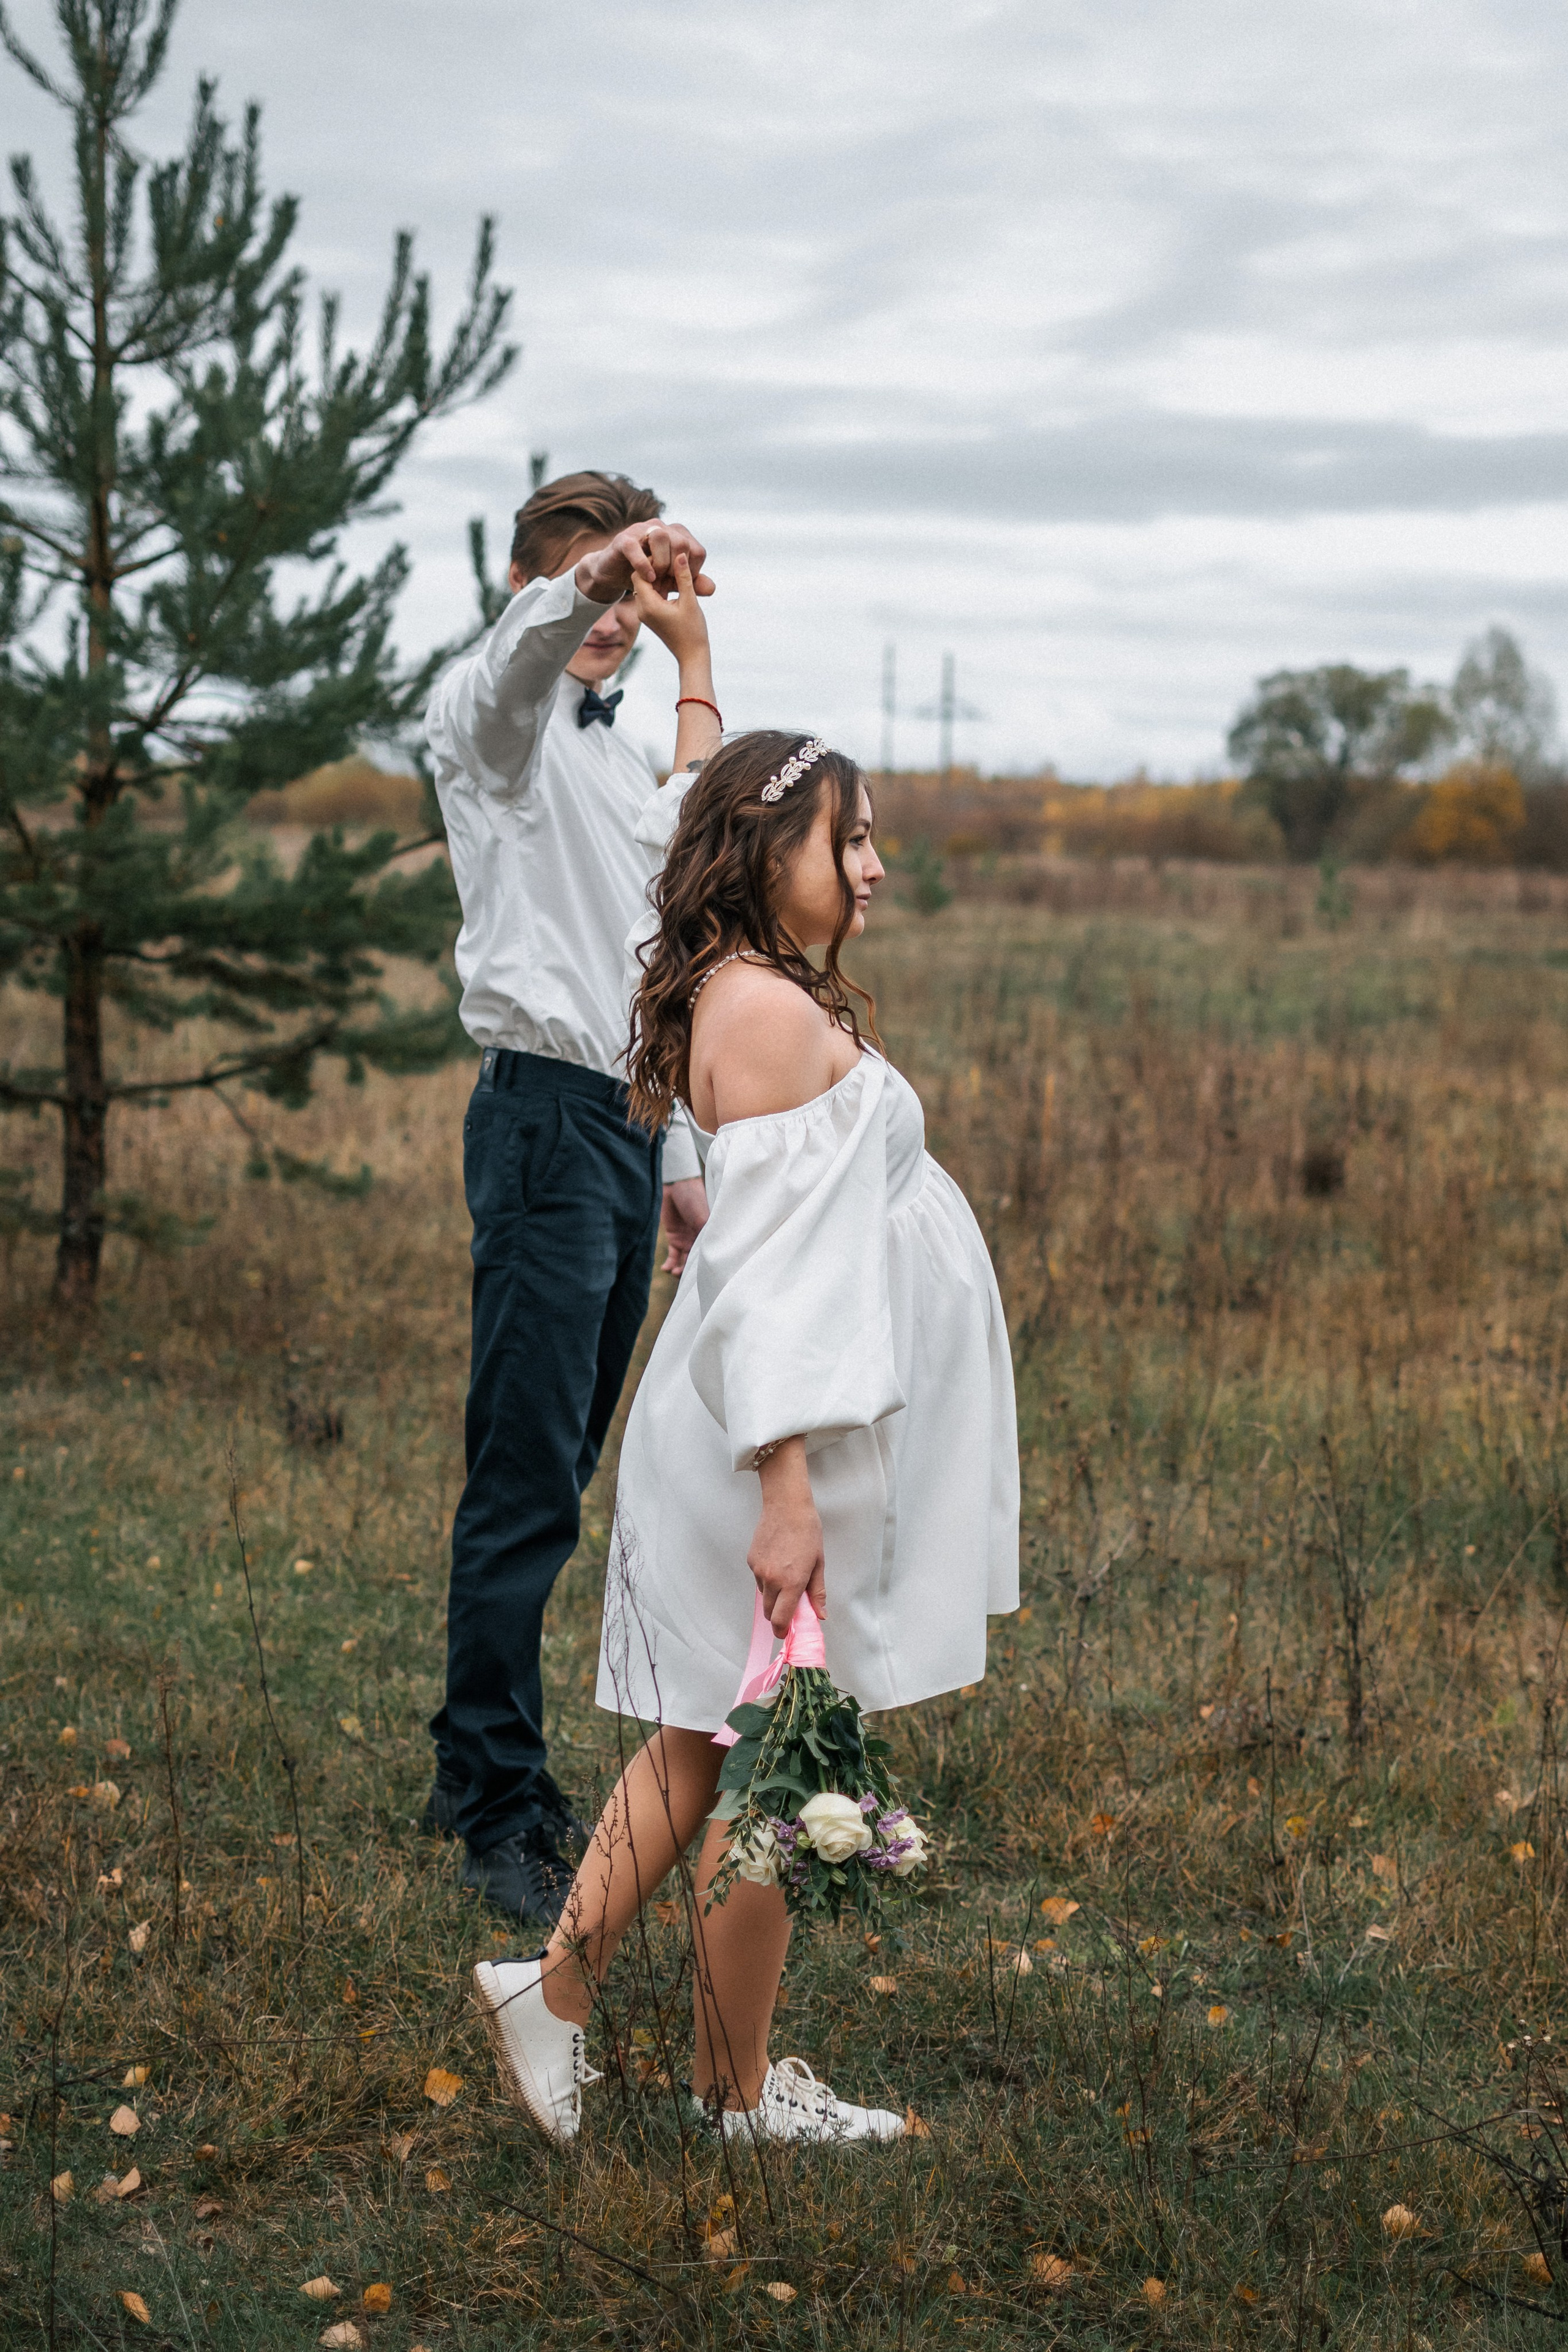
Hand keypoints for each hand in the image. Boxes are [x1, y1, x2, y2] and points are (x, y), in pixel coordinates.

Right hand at [576, 522, 713, 606]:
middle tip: (668, 583)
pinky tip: (648, 577)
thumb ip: (689, 583)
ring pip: (662, 538)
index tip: (682, 585)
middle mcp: (661, 527)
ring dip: (662, 563)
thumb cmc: (645, 574)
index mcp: (677, 534)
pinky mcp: (624, 539)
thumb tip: (711, 588)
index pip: (697, 551)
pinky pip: (636, 548)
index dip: (693, 572)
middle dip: (678, 569)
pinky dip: (644, 564)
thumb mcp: (671, 582)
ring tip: (656, 579)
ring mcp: (642, 530)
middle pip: (682, 543)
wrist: (614, 574)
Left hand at [633, 550, 710, 666]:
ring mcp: (645, 613)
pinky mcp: (651, 616)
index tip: (666, 555)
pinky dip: (660, 586)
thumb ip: (684, 577)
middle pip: (640, 578)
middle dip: (654, 568)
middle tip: (670, 559)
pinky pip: (651, 595)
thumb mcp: (690, 602)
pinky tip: (675, 581)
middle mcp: (642, 609)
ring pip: (646, 586)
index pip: (640, 573)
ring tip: (674, 569)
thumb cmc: (693, 632)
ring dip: (658, 577)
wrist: (692, 656)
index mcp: (648, 605)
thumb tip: (680, 554)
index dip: (651, 562)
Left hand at [660, 1175, 708, 1274]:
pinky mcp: (674, 1238)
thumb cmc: (693, 1198)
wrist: (674, 1185)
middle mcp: (700, 1239)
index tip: (700, 1277)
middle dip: (690, 1271)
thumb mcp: (703, 1217)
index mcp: (711, 1234)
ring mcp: (687, 1239)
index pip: (710, 1255)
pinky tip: (665, 1268)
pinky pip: (673, 1256)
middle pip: (697, 1262)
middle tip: (681, 1275)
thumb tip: (710, 1257)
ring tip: (673, 1271)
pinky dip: (669, 1264)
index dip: (705, 1267)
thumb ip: (706, 1235)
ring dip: (679, 1269)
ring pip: (684, 1261)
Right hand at [748, 1438, 824, 1637]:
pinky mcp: (751, 1561)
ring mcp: (758, 1570)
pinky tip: (777, 1562)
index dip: (782, 1630)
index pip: (780, 1619)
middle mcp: (772, 1580)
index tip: (786, 1632)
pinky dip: (766, 1578)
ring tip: (786, 1575)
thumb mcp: (818, 1563)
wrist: (786, 1506)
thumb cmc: (807, 1532)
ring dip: (773, 1595)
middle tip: (790, 1605)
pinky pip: (758, 1579)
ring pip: (763, 1595)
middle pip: (769, 1612)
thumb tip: (820, 1616)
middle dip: (778, 1614)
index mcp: (792, 1583)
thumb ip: (817, 1592)